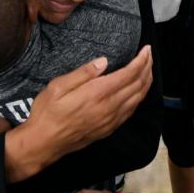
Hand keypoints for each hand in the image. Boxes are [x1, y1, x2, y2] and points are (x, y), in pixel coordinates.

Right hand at [8, 46, 152, 180]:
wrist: (44, 143)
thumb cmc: (47, 113)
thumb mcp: (57, 87)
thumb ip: (82, 73)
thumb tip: (104, 61)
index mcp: (97, 93)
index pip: (129, 74)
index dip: (141, 60)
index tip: (146, 49)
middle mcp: (109, 107)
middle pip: (138, 85)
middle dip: (147, 68)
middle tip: (149, 55)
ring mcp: (111, 120)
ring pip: (138, 98)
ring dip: (146, 82)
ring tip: (148, 69)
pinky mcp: (109, 129)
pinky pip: (131, 111)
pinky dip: (139, 97)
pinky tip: (138, 91)